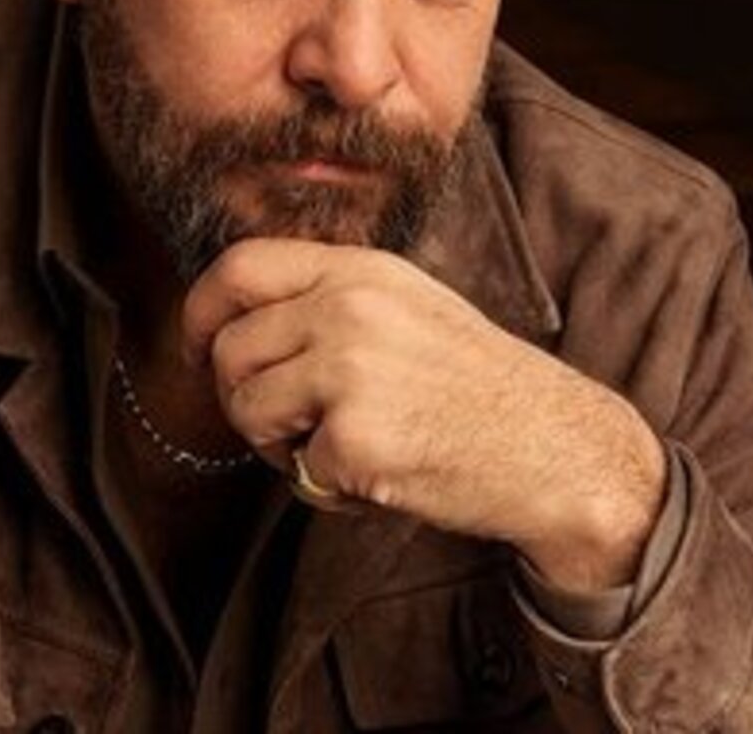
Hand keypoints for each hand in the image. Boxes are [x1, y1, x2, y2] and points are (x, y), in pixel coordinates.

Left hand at [181, 238, 665, 590]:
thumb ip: (329, 299)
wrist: (554, 445)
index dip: (201, 310)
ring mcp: (350, 368)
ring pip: (247, 410)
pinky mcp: (356, 437)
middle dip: (241, 396)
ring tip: (340, 446)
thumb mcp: (406, 306)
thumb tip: (235, 321)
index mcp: (359, 269)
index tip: (197, 348)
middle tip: (286, 426)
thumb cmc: (476, 383)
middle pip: (230, 348)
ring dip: (278, 445)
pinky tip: (384, 474)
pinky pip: (297, 470)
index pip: (240, 266)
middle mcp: (348, 307)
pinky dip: (328, 486)